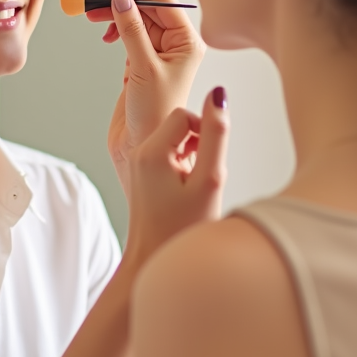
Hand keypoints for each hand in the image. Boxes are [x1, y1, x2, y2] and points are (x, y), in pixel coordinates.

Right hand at [89, 0, 204, 201]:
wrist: (143, 147)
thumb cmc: (154, 115)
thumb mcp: (144, 68)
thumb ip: (132, 30)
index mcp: (187, 42)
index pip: (163, 0)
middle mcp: (176, 44)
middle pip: (147, 6)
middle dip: (121, 0)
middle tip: (92, 0)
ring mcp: (158, 52)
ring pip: (135, 18)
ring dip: (114, 14)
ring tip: (92, 16)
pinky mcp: (141, 61)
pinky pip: (128, 34)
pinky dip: (115, 29)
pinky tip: (106, 36)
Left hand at [125, 87, 228, 262]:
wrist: (155, 261)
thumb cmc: (183, 228)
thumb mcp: (210, 179)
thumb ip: (216, 135)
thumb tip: (218, 94)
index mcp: (151, 150)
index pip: (185, 114)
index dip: (205, 132)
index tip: (211, 162)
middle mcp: (138, 152)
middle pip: (178, 125)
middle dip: (199, 144)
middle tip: (204, 177)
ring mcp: (138, 164)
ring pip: (174, 139)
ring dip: (192, 155)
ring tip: (196, 186)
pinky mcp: (142, 175)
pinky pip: (167, 154)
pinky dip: (184, 165)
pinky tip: (189, 190)